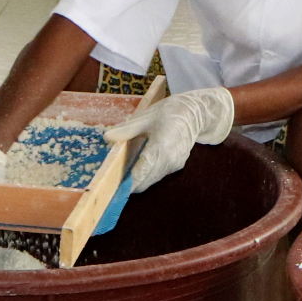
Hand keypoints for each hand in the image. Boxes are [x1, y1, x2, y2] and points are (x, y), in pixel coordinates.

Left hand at [104, 85, 235, 191]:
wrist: (194, 113)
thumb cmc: (168, 113)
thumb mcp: (145, 118)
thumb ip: (126, 130)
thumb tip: (107, 137)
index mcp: (161, 146)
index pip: (142, 171)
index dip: (128, 182)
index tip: (115, 187)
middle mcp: (170, 160)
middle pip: (146, 181)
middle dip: (130, 183)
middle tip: (115, 179)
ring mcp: (175, 164)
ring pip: (152, 180)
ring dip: (139, 179)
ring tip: (125, 172)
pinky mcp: (177, 166)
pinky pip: (158, 175)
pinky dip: (148, 174)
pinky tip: (140, 165)